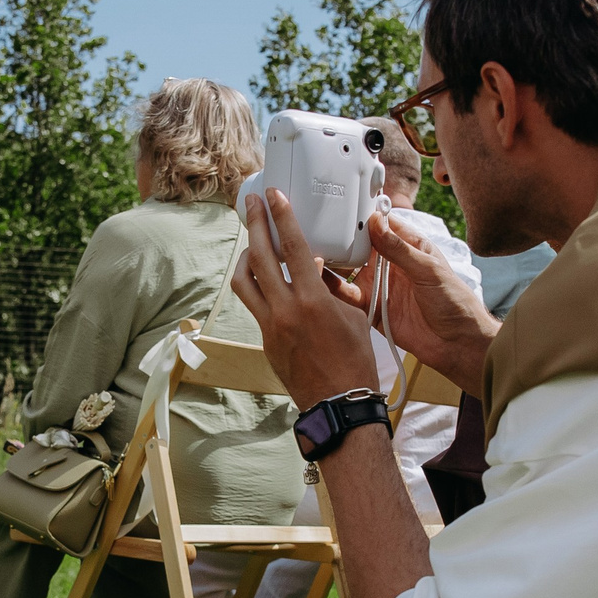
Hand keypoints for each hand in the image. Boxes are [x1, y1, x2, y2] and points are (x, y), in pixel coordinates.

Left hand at [231, 190, 380, 409]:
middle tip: (251, 203)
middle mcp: (285, 310)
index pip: (291, 247)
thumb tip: (312, 265)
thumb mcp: (352, 314)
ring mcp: (270, 326)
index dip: (281, 217)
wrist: (338, 401)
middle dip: (254, 224)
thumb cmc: (355, 359)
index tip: (273, 195)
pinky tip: (265, 279)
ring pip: (243, 281)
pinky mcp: (264, 339)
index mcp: (312, 300)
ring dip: (245, 257)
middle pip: (259, 257)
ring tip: (252, 243)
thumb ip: (330, 286)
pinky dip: (256, 285)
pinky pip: (253, 304)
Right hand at [319, 213, 499, 396]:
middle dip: (342, 238)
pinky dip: (333, 290)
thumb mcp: (429, 270)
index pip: (382, 225)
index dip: (364, 216)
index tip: (344, 208)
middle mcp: (390, 264)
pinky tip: (320, 281)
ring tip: (315, 253)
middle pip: (360, 245)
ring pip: (350, 270)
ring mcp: (379, 286)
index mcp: (409, 248)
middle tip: (320, 230)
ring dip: (334, 263)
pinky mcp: (371, 309)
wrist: (456, 343)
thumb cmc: (454, 302)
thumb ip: (400, 249)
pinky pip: (348, 297)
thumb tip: (376, 223)